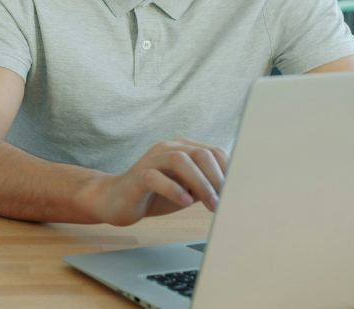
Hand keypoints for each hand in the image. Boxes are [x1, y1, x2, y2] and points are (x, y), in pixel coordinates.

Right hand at [96, 138, 228, 225]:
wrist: (117, 200)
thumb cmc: (155, 195)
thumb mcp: (187, 189)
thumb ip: (206, 186)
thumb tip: (234, 193)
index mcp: (183, 149)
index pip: (214, 152)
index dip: (228, 172)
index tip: (236, 193)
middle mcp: (168, 149)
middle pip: (200, 154)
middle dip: (216, 179)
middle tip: (223, 203)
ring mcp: (151, 160)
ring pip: (180, 161)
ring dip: (200, 184)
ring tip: (210, 205)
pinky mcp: (138, 176)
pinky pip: (156, 177)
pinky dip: (174, 189)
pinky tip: (184, 202)